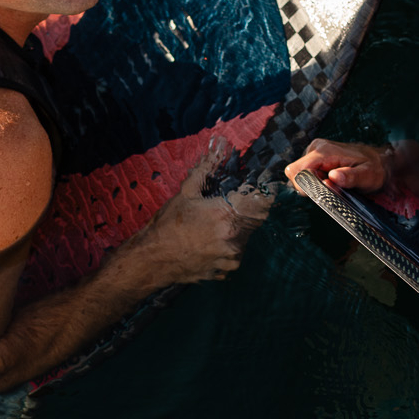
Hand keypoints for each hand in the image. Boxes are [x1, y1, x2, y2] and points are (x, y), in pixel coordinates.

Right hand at [135, 142, 272, 286]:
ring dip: (237, 232)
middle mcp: (232, 237)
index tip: (266, 190)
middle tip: (231, 209)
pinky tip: (210, 245)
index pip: (261, 202)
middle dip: (248, 213)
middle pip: (255, 221)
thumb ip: (205, 170)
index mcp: (225, 214)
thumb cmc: (167, 225)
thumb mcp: (185, 193)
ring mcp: (229, 257)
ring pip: (245, 240)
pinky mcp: (223, 271)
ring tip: (214, 229)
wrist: (152, 259)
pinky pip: (234, 258)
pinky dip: (227, 251)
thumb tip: (217, 148)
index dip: (266, 195)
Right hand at [285, 139, 392, 194]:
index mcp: (325, 152)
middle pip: (295, 173)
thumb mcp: (367, 176)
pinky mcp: (316, 156)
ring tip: (335, 183)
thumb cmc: (375, 169)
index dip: (304, 186)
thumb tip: (333, 177)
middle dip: (309, 186)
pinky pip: (307, 172)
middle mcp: (316, 148)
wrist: (380, 160)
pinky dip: (316, 180)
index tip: (321, 192)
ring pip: (300, 174)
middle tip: (331, 188)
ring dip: (314, 183)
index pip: (297, 170)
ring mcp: (315, 151)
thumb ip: (350, 177)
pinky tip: (332, 179)